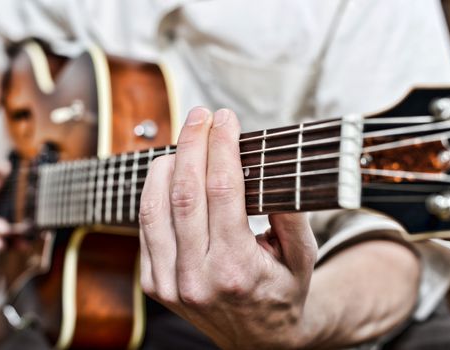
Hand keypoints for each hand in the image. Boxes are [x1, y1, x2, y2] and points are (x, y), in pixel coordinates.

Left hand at [139, 107, 316, 348]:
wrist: (257, 340)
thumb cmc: (283, 292)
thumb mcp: (303, 258)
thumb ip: (291, 216)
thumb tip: (275, 171)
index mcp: (237, 270)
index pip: (224, 191)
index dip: (222, 147)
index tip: (225, 118)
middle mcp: (197, 278)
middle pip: (185, 192)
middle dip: (192, 144)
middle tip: (201, 115)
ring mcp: (170, 283)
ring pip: (155, 207)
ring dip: (167, 164)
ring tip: (183, 139)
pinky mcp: (154, 283)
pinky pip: (146, 227)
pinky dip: (154, 192)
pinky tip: (168, 172)